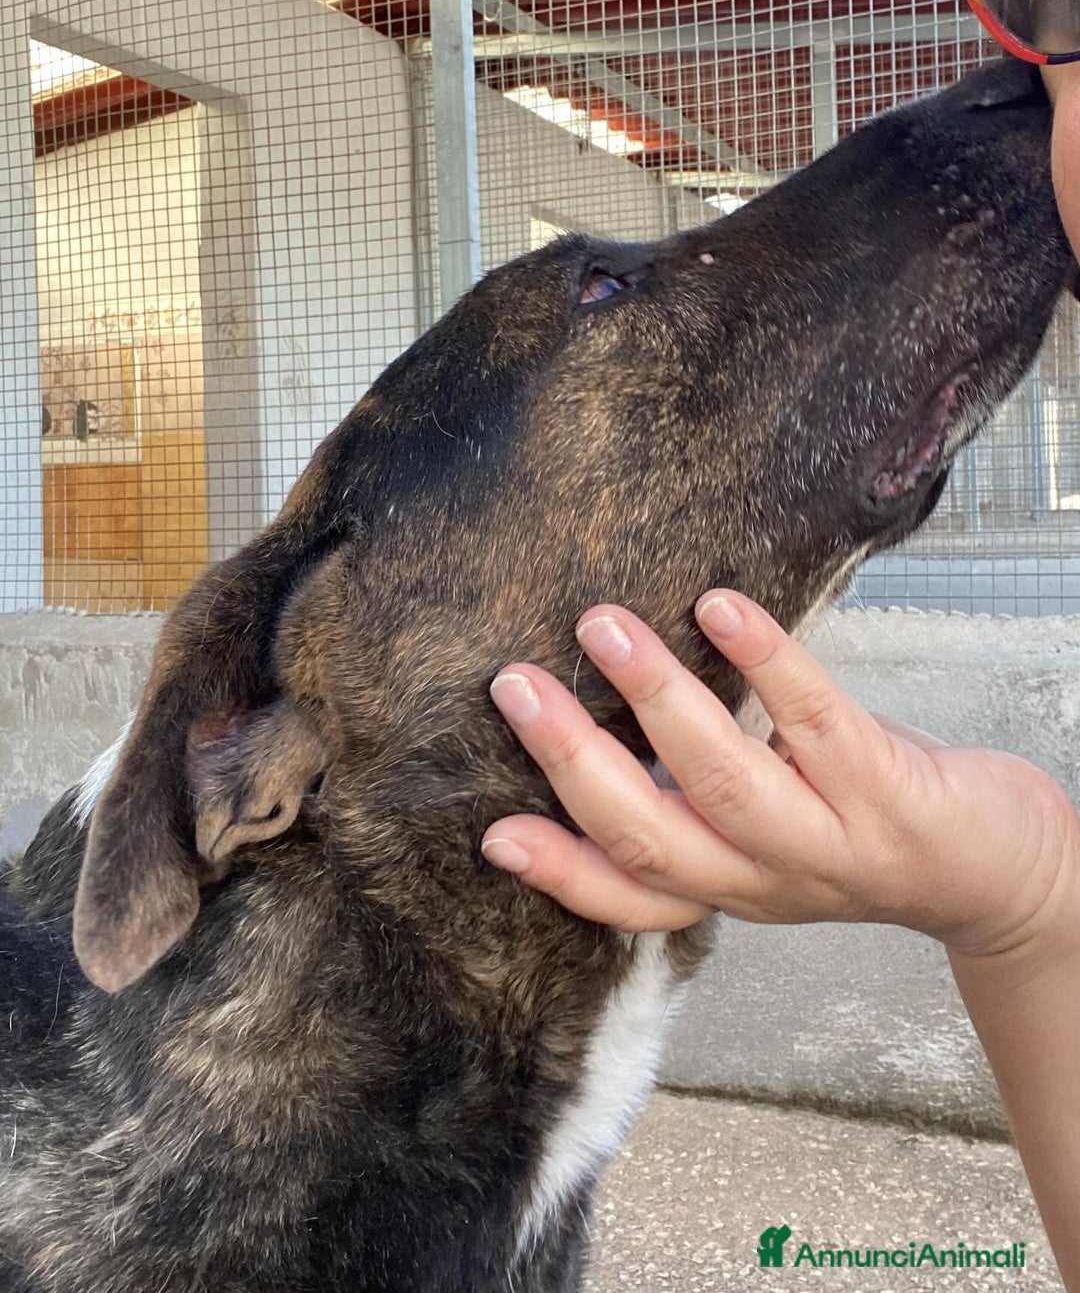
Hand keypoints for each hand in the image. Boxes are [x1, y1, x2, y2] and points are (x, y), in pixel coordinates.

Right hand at [482, 591, 1079, 957]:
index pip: (630, 893)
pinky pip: (817, 721)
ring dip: (655, 700)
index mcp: (728, 886)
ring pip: (725, 781)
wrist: (993, 866)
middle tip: (515, 685)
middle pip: (655, 836)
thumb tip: (600, 720)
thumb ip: (690, 796)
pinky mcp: (888, 792)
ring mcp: (829, 839)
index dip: (560, 871)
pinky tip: (722, 608)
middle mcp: (767, 878)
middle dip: (577, 762)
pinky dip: (764, 662)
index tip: (493, 830)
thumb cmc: (859, 824)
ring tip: (602, 628)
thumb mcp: (765, 832)